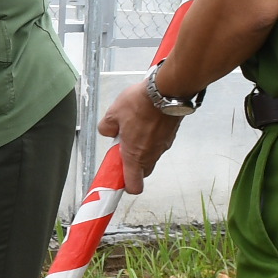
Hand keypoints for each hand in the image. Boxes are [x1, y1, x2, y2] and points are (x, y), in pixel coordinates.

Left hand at [99, 79, 182, 196]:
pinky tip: (146, 121)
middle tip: (123, 146)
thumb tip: (108, 132)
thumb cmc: (140, 104)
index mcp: (135, 156)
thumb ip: (106, 128)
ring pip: (151, 156)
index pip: (134, 185)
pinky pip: (159, 143)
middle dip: (133, 163)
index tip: (118, 176)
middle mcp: (151, 155)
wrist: (167, 91)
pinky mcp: (171, 135)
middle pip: (143, 171)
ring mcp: (163, 146)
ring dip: (142, 148)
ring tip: (134, 127)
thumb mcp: (113, 114)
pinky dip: (152, 137)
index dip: (125, 184)